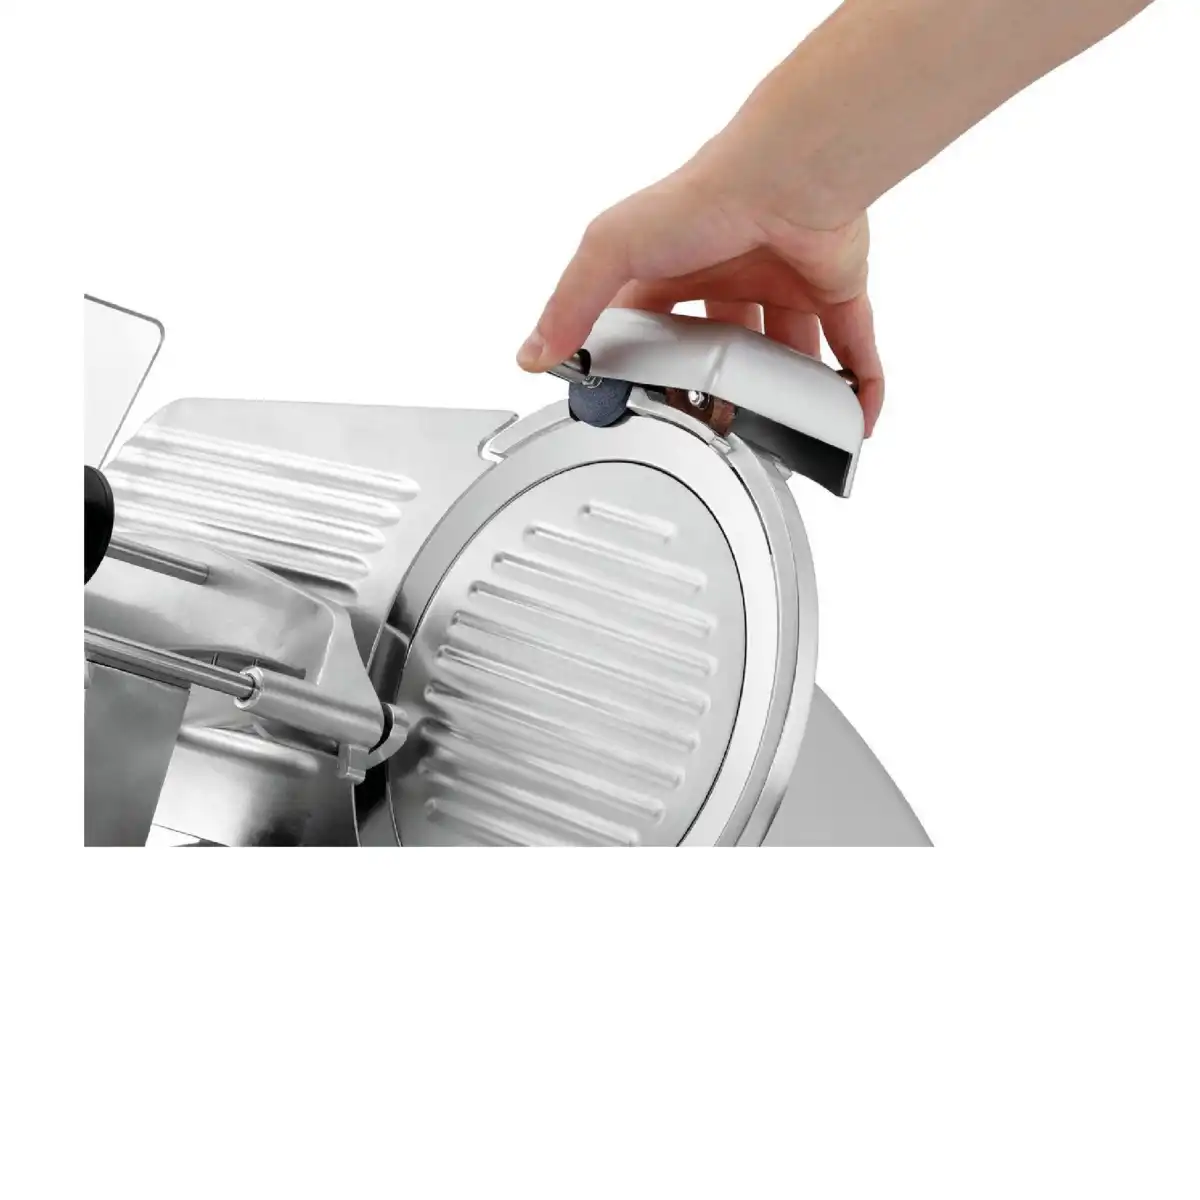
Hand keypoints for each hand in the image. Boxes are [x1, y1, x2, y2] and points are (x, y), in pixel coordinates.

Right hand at [516, 147, 883, 433]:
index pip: (655, 329)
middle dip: (718, 389)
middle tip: (715, 429)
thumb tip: (530, 356)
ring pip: (786, 352)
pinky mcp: (835, 291)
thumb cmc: (700, 200)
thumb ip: (569, 305)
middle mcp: (732, 275)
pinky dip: (858, 386)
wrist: (784, 177)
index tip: (648, 408)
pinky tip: (850, 420)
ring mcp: (786, 283)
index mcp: (676, 268)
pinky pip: (853, 346)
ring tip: (780, 436)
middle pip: (722, 348)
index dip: (651, 370)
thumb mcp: (609, 251)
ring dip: (785, 394)